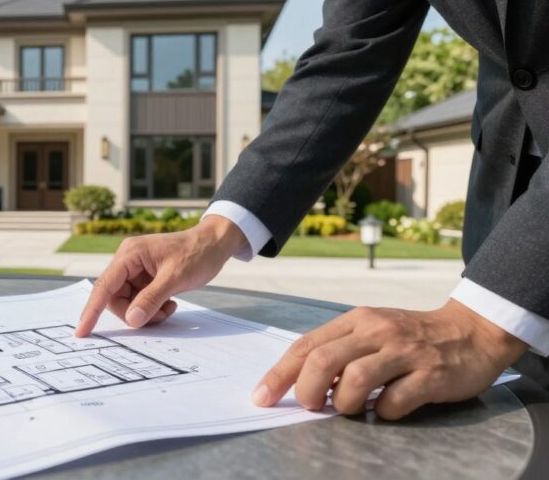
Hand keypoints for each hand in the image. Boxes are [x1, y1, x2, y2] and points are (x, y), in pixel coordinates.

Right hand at [74, 216, 247, 336]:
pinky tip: (170, 303)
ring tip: (168, 308)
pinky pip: (140, 301)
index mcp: (129, 255)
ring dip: (146, 312)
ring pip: (128, 303)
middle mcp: (128, 261)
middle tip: (157, 316)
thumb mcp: (175, 278)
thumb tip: (132, 320)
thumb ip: (151, 299)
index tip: (82, 331)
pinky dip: (153, 309)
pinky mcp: (146, 278)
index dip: (92, 310)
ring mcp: (137, 270)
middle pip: (115, 298)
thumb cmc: (197, 253)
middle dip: (134, 313)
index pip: (104, 286)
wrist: (215, 244)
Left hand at [252, 300, 527, 418]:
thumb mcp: (371, 331)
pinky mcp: (430, 374)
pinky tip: (387, 409)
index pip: (306, 346)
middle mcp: (377, 331)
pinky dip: (384, 412)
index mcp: (356, 320)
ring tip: (350, 408)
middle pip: (323, 360)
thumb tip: (302, 381)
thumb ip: (339, 350)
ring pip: (355, 379)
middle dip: (307, 390)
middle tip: (311, 406)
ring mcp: (404, 351)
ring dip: (345, 403)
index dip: (279, 374)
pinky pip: (395, 400)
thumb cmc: (411, 337)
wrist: (471, 332)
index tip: (262, 396)